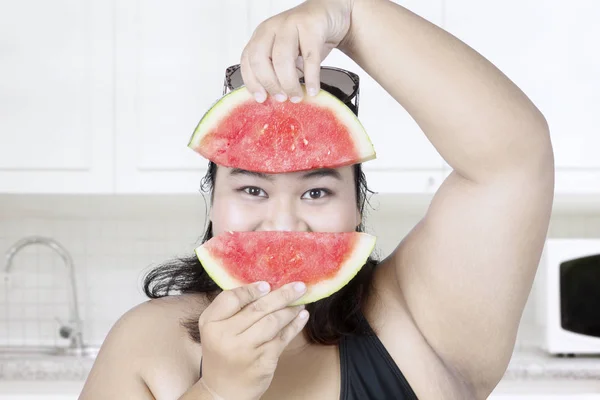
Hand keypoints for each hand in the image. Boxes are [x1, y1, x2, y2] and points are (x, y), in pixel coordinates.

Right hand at [198, 281, 308, 399]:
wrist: (223, 391)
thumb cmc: (222, 353)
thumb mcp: (216, 329)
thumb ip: (232, 309)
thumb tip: (265, 286)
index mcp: (210, 323)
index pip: (231, 298)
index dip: (251, 289)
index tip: (267, 284)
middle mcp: (225, 336)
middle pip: (257, 308)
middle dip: (282, 295)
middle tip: (298, 286)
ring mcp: (245, 350)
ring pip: (273, 321)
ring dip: (290, 310)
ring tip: (300, 301)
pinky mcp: (262, 361)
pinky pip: (282, 338)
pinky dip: (294, 325)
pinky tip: (301, 317)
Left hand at [240, 0, 354, 102]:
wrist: (329, 15)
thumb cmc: (305, 40)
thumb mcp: (287, 56)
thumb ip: (278, 73)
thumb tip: (277, 100)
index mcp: (261, 36)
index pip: (248, 60)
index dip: (252, 82)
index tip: (262, 99)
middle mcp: (271, 28)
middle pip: (261, 59)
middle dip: (270, 83)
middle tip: (281, 99)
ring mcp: (290, 24)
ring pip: (282, 58)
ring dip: (289, 83)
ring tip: (297, 97)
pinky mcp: (310, 25)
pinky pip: (309, 57)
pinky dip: (311, 77)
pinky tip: (312, 90)